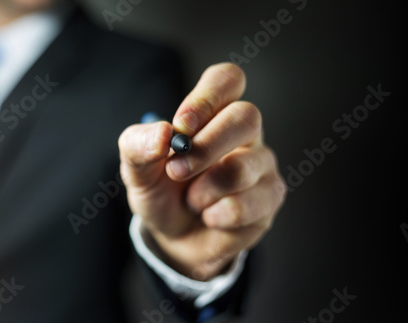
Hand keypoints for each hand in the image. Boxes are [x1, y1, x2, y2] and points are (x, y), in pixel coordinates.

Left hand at [118, 63, 285, 280]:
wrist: (174, 237)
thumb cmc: (161, 191)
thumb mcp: (137, 169)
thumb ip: (138, 145)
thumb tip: (162, 133)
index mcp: (214, 112)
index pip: (228, 79)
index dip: (207, 97)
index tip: (182, 126)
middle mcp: (244, 132)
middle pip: (246, 116)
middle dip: (206, 147)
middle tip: (176, 170)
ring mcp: (262, 164)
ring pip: (243, 167)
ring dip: (204, 190)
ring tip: (192, 201)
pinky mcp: (270, 198)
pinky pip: (247, 205)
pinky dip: (217, 216)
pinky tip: (210, 217)